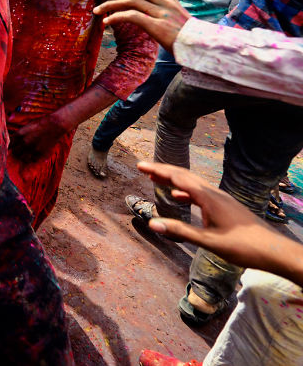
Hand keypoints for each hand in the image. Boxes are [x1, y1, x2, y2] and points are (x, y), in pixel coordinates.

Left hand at [10, 111, 72, 161]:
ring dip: (24, 157)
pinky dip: (32, 159)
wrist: (55, 124)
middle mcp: (23, 142)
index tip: (13, 149)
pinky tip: (34, 156)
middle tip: (20, 153)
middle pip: (15, 152)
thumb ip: (21, 133)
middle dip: (17, 153)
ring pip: (22, 158)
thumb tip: (15, 140)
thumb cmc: (42, 123)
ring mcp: (31, 148)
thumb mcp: (27, 126)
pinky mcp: (40, 152)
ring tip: (26, 156)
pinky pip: (32, 160)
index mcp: (19, 134)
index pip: (10, 145)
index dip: (11, 147)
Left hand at [94, 0, 190, 52]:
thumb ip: (162, 8)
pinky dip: (116, 17)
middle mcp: (166, 3)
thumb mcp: (176, 16)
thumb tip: (144, 5)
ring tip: (97, 10)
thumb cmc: (186, 35)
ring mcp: (162, 14)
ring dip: (110, 4)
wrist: (200, 48)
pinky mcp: (157, 27)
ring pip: (130, 1)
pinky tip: (107, 22)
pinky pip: (132, 16)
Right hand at [136, 161, 287, 272]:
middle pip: (185, 176)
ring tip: (156, 179)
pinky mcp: (225, 207)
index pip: (178, 178)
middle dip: (163, 171)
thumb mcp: (209, 241)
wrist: (274, 251)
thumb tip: (152, 223)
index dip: (158, 171)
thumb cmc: (243, 247)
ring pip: (193, 184)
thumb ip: (180, 231)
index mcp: (209, 198)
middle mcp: (214, 194)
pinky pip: (200, 193)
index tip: (140, 166)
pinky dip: (185, 192)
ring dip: (173, 180)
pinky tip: (179, 197)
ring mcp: (221, 199)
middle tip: (143, 168)